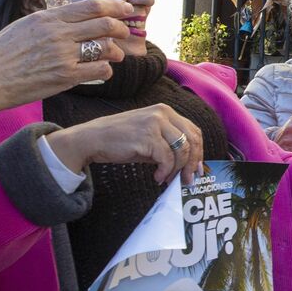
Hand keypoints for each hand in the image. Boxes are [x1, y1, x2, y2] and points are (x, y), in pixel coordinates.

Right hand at [0, 0, 133, 110]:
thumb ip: (52, 21)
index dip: (116, 7)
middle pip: (105, 24)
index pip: (92, 6)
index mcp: (49, 18)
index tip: (127, 9)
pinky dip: (106, 69)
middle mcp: (59, 34)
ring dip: (116, 51)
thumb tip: (76, 18)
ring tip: (115, 55)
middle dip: (121, 28)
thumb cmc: (2, 53)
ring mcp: (64, 55)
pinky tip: (102, 70)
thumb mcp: (25, 25)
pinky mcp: (66, 77)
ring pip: (106, 48)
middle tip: (125, 32)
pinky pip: (100, 70)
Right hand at [44, 104, 204, 184]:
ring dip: (178, 169)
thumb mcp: (150, 137)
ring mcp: (155, 123)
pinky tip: (157, 177)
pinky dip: (165, 171)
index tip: (197, 168)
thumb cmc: (120, 141)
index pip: (193, 131)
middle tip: (188, 179)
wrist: (92, 139)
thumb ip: (169, 145)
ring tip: (168, 179)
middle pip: (192, 140)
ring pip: (182, 150)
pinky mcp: (147, 136)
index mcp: (166, 111)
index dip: (199, 151)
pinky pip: (166, 158)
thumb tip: (189, 165)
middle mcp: (163, 113)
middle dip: (192, 163)